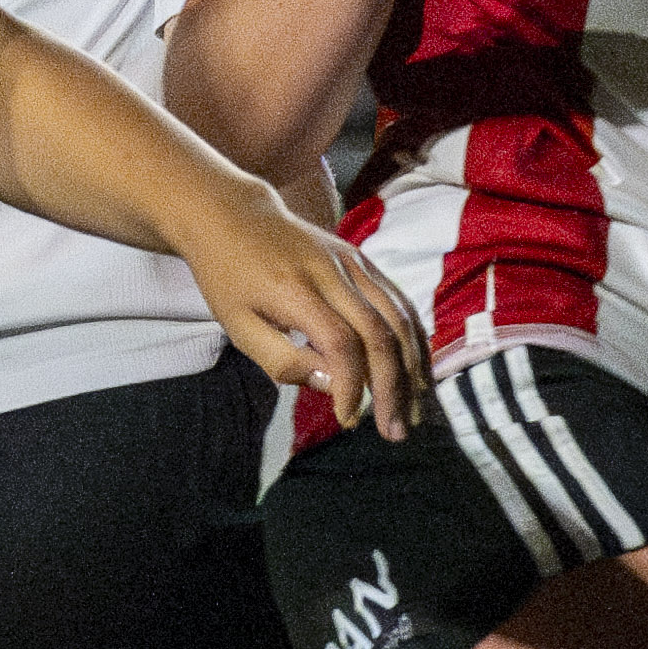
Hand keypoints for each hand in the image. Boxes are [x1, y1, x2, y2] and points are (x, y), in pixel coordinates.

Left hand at [184, 193, 429, 439]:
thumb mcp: (238, 326)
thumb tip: (332, 385)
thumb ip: (282, 360)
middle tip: (395, 431)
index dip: (351, 386)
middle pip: (379, 333)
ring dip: (413, 369)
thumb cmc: (230, 278)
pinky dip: (414, 339)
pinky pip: (400, 301)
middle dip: (392, 387)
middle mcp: (333, 272)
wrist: (234, 216)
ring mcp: (354, 262)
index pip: (340, 343)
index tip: (348, 420)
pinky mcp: (364, 260)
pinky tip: (417, 372)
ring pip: (399, 318)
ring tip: (414, 411)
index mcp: (295, 290)